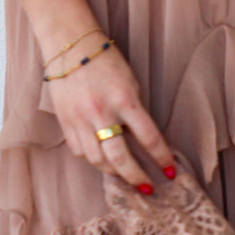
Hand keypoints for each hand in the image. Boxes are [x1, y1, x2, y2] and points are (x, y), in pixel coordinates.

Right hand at [45, 37, 176, 193]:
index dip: (161, 157)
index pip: (148, 137)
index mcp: (124, 99)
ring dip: (113, 172)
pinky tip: (101, 158)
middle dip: (136, 177)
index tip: (169, 171)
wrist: (71, 47)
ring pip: (97, 160)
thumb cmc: (106, 62)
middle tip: (147, 187)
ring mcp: (80, 119)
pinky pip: (79, 151)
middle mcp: (101, 112)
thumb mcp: (130, 83)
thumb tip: (143, 142)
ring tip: (125, 176)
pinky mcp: (65, 121)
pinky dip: (92, 158)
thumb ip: (135, 112)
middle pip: (120, 157)